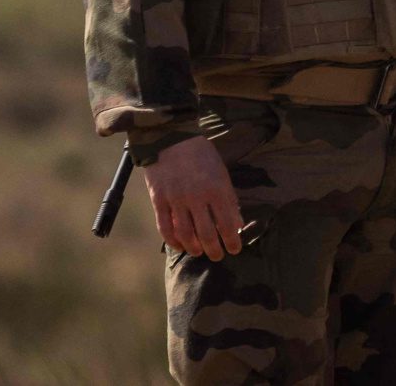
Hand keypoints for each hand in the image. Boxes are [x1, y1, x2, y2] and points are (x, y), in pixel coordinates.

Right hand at [143, 135, 242, 259]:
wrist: (172, 139)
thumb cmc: (202, 155)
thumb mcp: (222, 172)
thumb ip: (228, 197)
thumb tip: (236, 222)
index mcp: (217, 188)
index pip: (228, 222)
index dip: (232, 240)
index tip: (235, 249)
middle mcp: (198, 197)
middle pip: (207, 233)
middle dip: (214, 249)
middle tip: (218, 256)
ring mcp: (177, 200)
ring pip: (186, 234)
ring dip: (194, 248)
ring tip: (200, 253)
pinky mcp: (159, 201)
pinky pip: (165, 228)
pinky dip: (173, 241)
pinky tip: (180, 246)